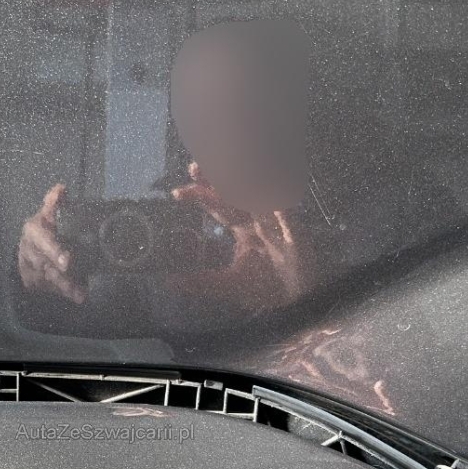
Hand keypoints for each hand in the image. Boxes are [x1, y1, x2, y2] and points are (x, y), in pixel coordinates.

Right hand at [18, 184, 85, 304]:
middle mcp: (30, 252)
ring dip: (65, 286)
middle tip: (73, 277)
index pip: (42, 241)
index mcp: (33, 232)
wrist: (25, 254)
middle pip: (45, 264)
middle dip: (59, 273)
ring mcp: (32, 269)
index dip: (53, 250)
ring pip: (49, 279)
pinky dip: (65, 294)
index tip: (67, 261)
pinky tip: (78, 296)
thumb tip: (60, 187)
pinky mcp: (35, 284)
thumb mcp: (46, 215)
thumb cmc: (42, 231)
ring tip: (80, 294)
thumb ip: (53, 203)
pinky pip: (51, 290)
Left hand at [169, 164, 308, 316]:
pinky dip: (283, 214)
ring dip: (246, 187)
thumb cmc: (265, 288)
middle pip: (236, 195)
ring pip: (261, 200)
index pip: (218, 206)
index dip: (200, 196)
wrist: (297, 301)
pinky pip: (290, 223)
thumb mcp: (228, 285)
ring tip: (228, 173)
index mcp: (242, 227)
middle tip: (195, 168)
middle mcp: (259, 220)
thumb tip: (169, 282)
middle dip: (216, 181)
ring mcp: (278, 226)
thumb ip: (201, 283)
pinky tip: (275, 204)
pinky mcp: (298, 239)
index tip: (177, 192)